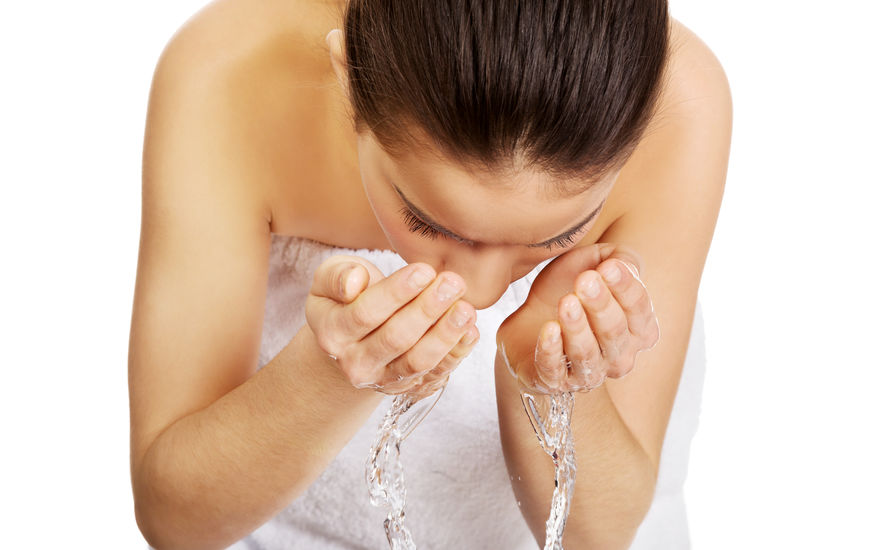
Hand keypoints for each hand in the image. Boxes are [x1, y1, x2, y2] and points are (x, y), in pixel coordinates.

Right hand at [305, 255, 478, 397]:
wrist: (349, 342)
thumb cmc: (344, 299)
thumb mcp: (329, 280)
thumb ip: (337, 276)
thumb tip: (355, 282)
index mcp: (332, 333)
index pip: (366, 313)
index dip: (397, 293)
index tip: (424, 270)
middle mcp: (355, 363)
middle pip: (396, 338)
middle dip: (427, 310)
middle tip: (452, 283)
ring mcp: (383, 379)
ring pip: (418, 362)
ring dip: (445, 335)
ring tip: (466, 309)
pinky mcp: (409, 386)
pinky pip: (436, 373)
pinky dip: (456, 353)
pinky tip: (471, 330)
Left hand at [496, 243, 659, 393]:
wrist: (527, 320)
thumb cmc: (567, 288)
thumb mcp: (592, 262)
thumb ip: (618, 257)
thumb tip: (624, 263)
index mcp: (637, 329)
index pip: (639, 310)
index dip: (627, 288)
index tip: (609, 266)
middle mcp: (618, 355)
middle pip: (614, 332)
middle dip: (602, 306)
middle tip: (585, 282)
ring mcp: (587, 373)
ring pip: (586, 354)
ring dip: (578, 328)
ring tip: (567, 303)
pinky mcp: (553, 380)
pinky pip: (555, 369)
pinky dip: (552, 350)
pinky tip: (548, 329)